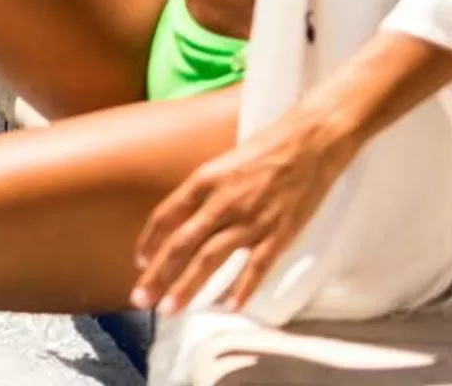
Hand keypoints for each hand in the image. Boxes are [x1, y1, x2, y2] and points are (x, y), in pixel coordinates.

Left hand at [132, 110, 353, 313]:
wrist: (311, 142)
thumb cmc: (268, 148)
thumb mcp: (224, 164)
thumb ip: (205, 192)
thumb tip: (185, 219)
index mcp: (205, 180)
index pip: (166, 216)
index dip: (150, 242)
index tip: (140, 262)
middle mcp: (222, 202)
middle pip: (181, 244)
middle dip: (158, 274)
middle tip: (140, 299)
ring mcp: (251, 220)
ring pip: (210, 259)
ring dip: (187, 287)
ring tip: (170, 308)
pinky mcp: (279, 233)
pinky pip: (256, 267)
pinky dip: (242, 289)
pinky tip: (228, 308)